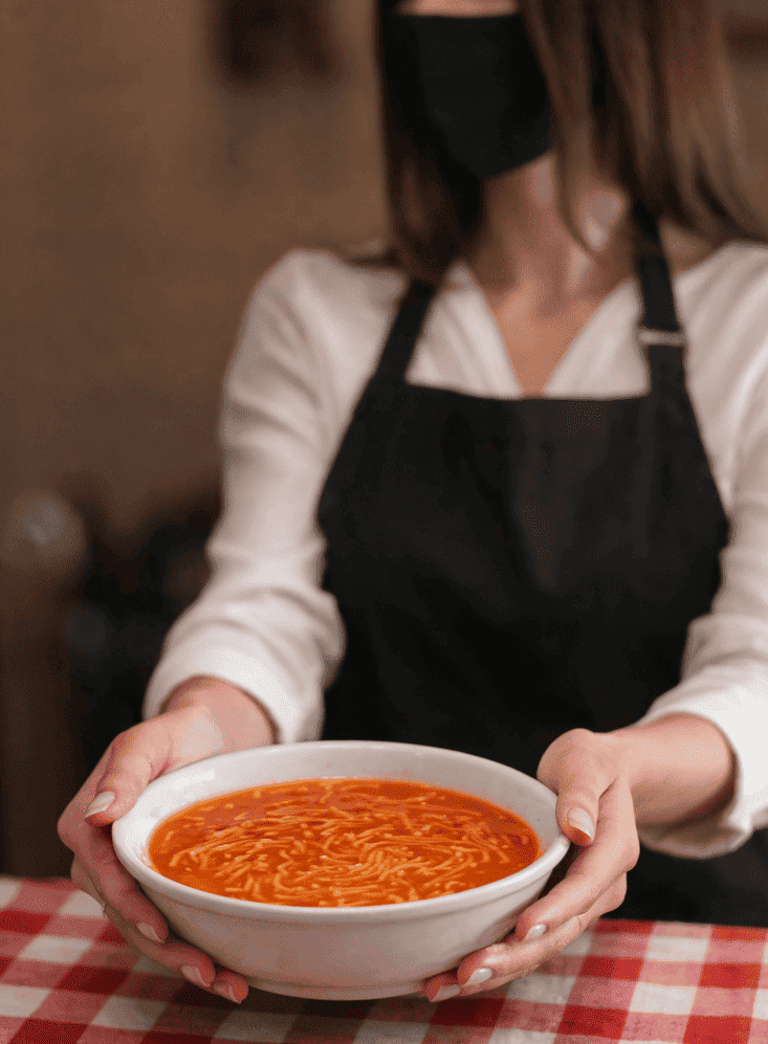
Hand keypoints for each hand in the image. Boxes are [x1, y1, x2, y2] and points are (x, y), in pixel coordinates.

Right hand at [58, 678, 274, 1003]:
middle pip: (122, 911)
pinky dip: (189, 947)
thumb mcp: (151, 740)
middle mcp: (97, 858)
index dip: (129, 904)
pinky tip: (223, 971)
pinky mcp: (151, 885)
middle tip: (206, 970)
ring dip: (179, 960)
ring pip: (142, 928)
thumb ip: (125, 773)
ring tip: (224, 982)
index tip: (159, 929)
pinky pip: (162, 922)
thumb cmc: (176, 734)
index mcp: (85, 823)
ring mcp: (123, 876)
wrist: (204, 737)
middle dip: (163, 946)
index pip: (101, 872)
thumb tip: (96, 813)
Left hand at [421, 715, 734, 1000]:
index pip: (584, 887)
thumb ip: (582, 792)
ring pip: (542, 945)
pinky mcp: (554, 907)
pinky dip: (495, 957)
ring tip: (448, 983)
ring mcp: (578, 903)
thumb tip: (578, 830)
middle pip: (560, 931)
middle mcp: (600, 887)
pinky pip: (528, 939)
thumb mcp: (587, 760)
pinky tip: (452, 973)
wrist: (600, 776)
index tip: (523, 927)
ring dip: (499, 968)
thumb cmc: (589, 763)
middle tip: (467, 971)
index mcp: (613, 849)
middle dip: (515, 955)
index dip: (554, 910)